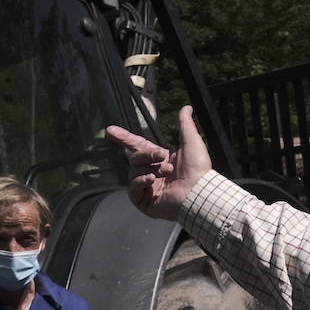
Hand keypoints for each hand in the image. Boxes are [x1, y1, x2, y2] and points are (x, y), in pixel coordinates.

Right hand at [105, 106, 210, 220]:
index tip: (110, 130)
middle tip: (162, 156)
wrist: (199, 191)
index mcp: (161, 160)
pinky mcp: (145, 202)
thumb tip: (187, 107)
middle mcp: (152, 174)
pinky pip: (132, 188)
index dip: (125, 138)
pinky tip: (152, 180)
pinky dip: (140, 181)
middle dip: (147, 155)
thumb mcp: (190, 141)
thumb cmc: (198, 168)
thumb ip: (185, 123)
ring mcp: (148, 189)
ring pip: (133, 172)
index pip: (137, 146)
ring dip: (150, 169)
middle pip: (135, 158)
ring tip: (166, 172)